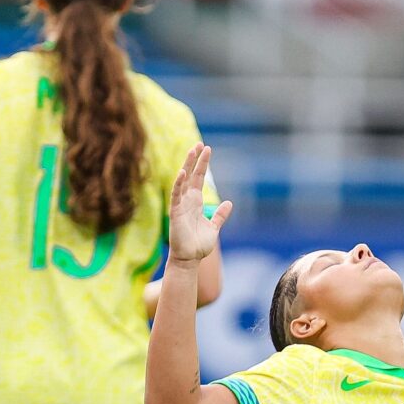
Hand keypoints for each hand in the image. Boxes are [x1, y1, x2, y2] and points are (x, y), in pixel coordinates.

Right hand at [168, 144, 232, 263]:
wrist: (190, 260)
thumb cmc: (199, 245)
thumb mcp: (214, 227)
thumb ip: (220, 215)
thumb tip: (229, 203)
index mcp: (195, 203)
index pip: (198, 179)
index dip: (202, 164)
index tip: (207, 149)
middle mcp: (187, 201)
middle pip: (191, 175)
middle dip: (195, 159)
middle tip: (200, 144)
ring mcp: (180, 206)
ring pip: (183, 181)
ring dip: (187, 166)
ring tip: (192, 151)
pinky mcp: (175, 213)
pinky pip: (176, 196)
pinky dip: (179, 184)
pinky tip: (183, 172)